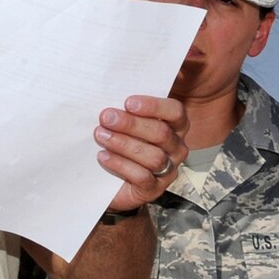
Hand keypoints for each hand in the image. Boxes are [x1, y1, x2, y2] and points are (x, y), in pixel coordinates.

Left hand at [97, 95, 188, 211]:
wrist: (108, 180)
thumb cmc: (120, 142)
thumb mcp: (124, 122)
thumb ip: (126, 108)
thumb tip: (109, 90)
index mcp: (175, 126)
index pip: (175, 112)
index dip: (154, 106)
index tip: (128, 103)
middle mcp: (176, 147)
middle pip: (161, 133)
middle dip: (132, 124)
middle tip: (106, 117)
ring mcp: (168, 170)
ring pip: (154, 156)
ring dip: (124, 144)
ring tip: (101, 136)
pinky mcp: (154, 189)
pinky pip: (142, 177)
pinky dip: (121, 165)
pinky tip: (103, 156)